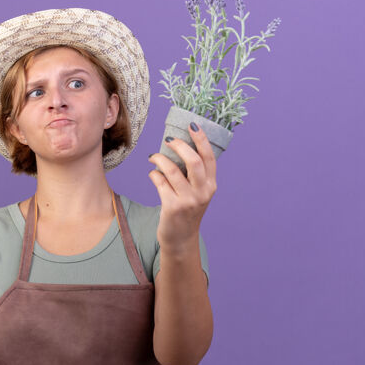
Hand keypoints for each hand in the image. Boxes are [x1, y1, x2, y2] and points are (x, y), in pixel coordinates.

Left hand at [147, 123, 216, 250]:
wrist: (181, 238)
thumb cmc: (187, 210)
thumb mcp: (198, 193)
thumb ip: (194, 174)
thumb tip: (179, 146)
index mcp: (211, 185)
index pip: (209, 157)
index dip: (201, 139)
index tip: (192, 125)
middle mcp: (203, 192)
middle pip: (193, 161)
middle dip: (179, 145)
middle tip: (168, 139)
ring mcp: (188, 200)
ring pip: (172, 170)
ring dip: (160, 160)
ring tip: (153, 157)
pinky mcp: (172, 207)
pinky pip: (160, 182)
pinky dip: (154, 175)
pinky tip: (153, 174)